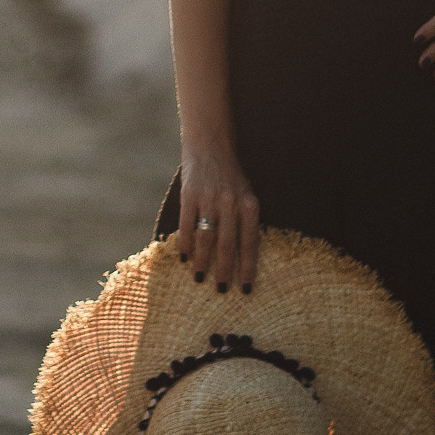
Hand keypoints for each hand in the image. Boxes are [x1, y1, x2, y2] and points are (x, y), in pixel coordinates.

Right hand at [176, 147, 260, 293]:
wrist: (209, 144)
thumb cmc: (231, 175)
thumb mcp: (246, 194)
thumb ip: (245, 220)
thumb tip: (244, 256)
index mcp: (249, 204)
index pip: (250, 243)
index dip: (248, 268)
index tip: (246, 289)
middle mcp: (230, 202)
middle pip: (227, 245)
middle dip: (225, 270)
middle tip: (221, 290)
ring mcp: (209, 198)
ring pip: (206, 238)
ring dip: (202, 261)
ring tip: (200, 278)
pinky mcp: (189, 194)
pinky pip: (187, 225)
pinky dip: (185, 243)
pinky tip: (184, 257)